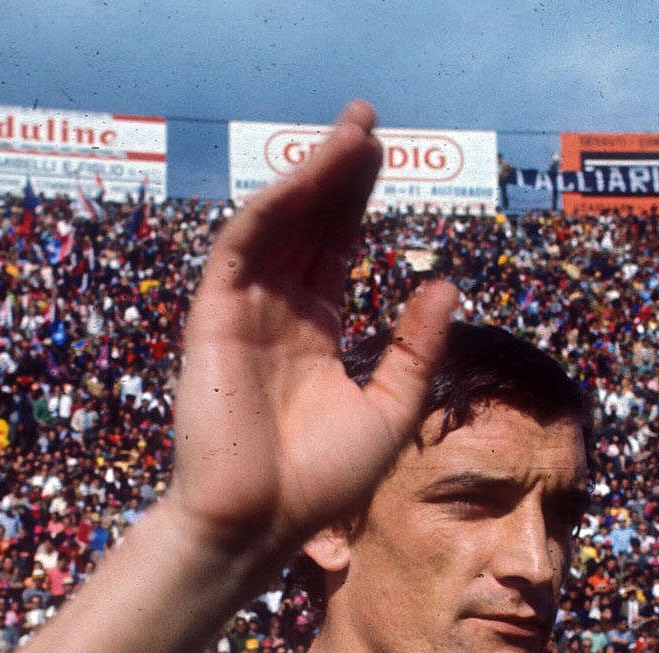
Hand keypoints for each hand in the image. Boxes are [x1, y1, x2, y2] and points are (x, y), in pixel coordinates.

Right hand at [168, 99, 456, 563]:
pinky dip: (275, 205)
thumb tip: (444, 282)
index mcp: (314, 334)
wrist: (259, 525)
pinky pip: (244, 247)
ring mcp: (243, 312)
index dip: (356, 201)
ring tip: (351, 134)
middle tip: (369, 121)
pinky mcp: (215, 317)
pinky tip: (310, 174)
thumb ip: (415, 348)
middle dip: (337, 172)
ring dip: (310, 176)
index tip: (383, 155)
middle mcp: (278, 314)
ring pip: (278, 225)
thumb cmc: (319, 485)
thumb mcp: (390, 409)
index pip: (335, 249)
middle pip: (309, 225)